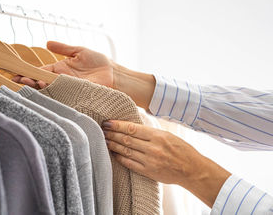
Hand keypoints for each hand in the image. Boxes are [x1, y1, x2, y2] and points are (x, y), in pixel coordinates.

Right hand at [12, 41, 113, 87]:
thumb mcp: (79, 51)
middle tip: (18, 81)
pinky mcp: (75, 95)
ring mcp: (68, 89)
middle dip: (29, 82)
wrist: (114, 73)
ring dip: (38, 88)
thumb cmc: (98, 62)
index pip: (40, 72)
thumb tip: (47, 43)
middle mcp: (61, 80)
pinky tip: (45, 91)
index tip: (17, 74)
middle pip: (41, 82)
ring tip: (29, 85)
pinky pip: (62, 97)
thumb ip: (63, 48)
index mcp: (60, 69)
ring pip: (49, 90)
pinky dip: (53, 95)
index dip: (29, 73)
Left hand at [102, 120, 230, 207]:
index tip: (108, 122)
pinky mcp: (148, 172)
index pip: (132, 129)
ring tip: (104, 139)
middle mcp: (153, 148)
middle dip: (112, 134)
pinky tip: (113, 153)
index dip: (117, 125)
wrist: (192, 170)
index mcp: (158, 136)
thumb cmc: (181, 149)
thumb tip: (132, 124)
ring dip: (113, 145)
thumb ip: (150, 130)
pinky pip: (130, 164)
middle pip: (126, 139)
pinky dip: (120, 158)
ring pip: (126, 151)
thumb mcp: (167, 134)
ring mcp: (150, 161)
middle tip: (101, 129)